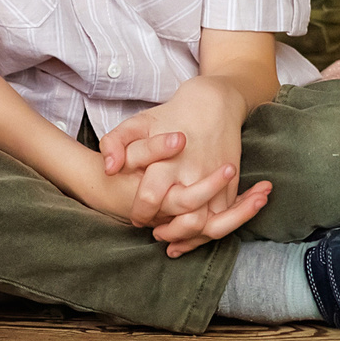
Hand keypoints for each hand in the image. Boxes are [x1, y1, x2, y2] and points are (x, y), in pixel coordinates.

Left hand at [100, 75, 252, 239]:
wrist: (215, 103)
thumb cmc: (171, 115)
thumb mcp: (139, 122)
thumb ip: (116, 142)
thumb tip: (109, 169)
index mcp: (169, 161)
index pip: (150, 198)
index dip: (140, 212)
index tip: (137, 217)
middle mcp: (194, 174)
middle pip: (183, 218)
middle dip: (167, 230)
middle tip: (155, 230)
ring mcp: (215, 181)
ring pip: (205, 223)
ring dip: (188, 237)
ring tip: (172, 237)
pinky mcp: (230, 186)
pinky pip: (222, 218)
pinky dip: (207, 231)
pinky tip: (192, 234)